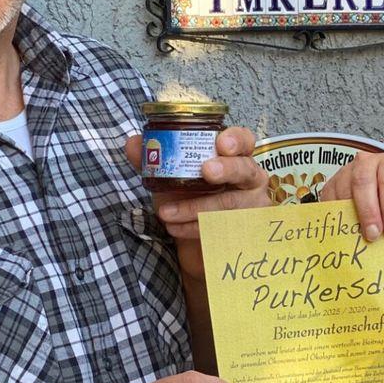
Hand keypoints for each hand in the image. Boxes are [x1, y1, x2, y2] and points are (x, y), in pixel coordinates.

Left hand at [125, 127, 269, 240]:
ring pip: (230, 203)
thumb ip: (151, 161)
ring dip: (195, 207)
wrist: (193, 243)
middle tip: (206, 171)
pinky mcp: (246, 232)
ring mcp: (252, 206)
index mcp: (234, 157)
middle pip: (246, 169)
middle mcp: (249, 179)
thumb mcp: (169, 179)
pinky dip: (195, 228)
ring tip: (166, 212)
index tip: (221, 143)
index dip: (236, 139)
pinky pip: (223, 229)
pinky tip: (175, 228)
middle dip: (227, 169)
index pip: (245, 140)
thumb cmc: (189, 200)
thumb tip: (132, 143)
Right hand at [319, 152, 383, 241]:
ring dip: (352, 216)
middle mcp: (366, 163)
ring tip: (360, 235)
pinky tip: (346, 229)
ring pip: (344, 191)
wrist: (378, 187)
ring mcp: (346, 172)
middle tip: (373, 234)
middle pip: (363, 182)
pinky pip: (330, 200)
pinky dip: (337, 216)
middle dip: (369, 211)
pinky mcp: (331, 184)